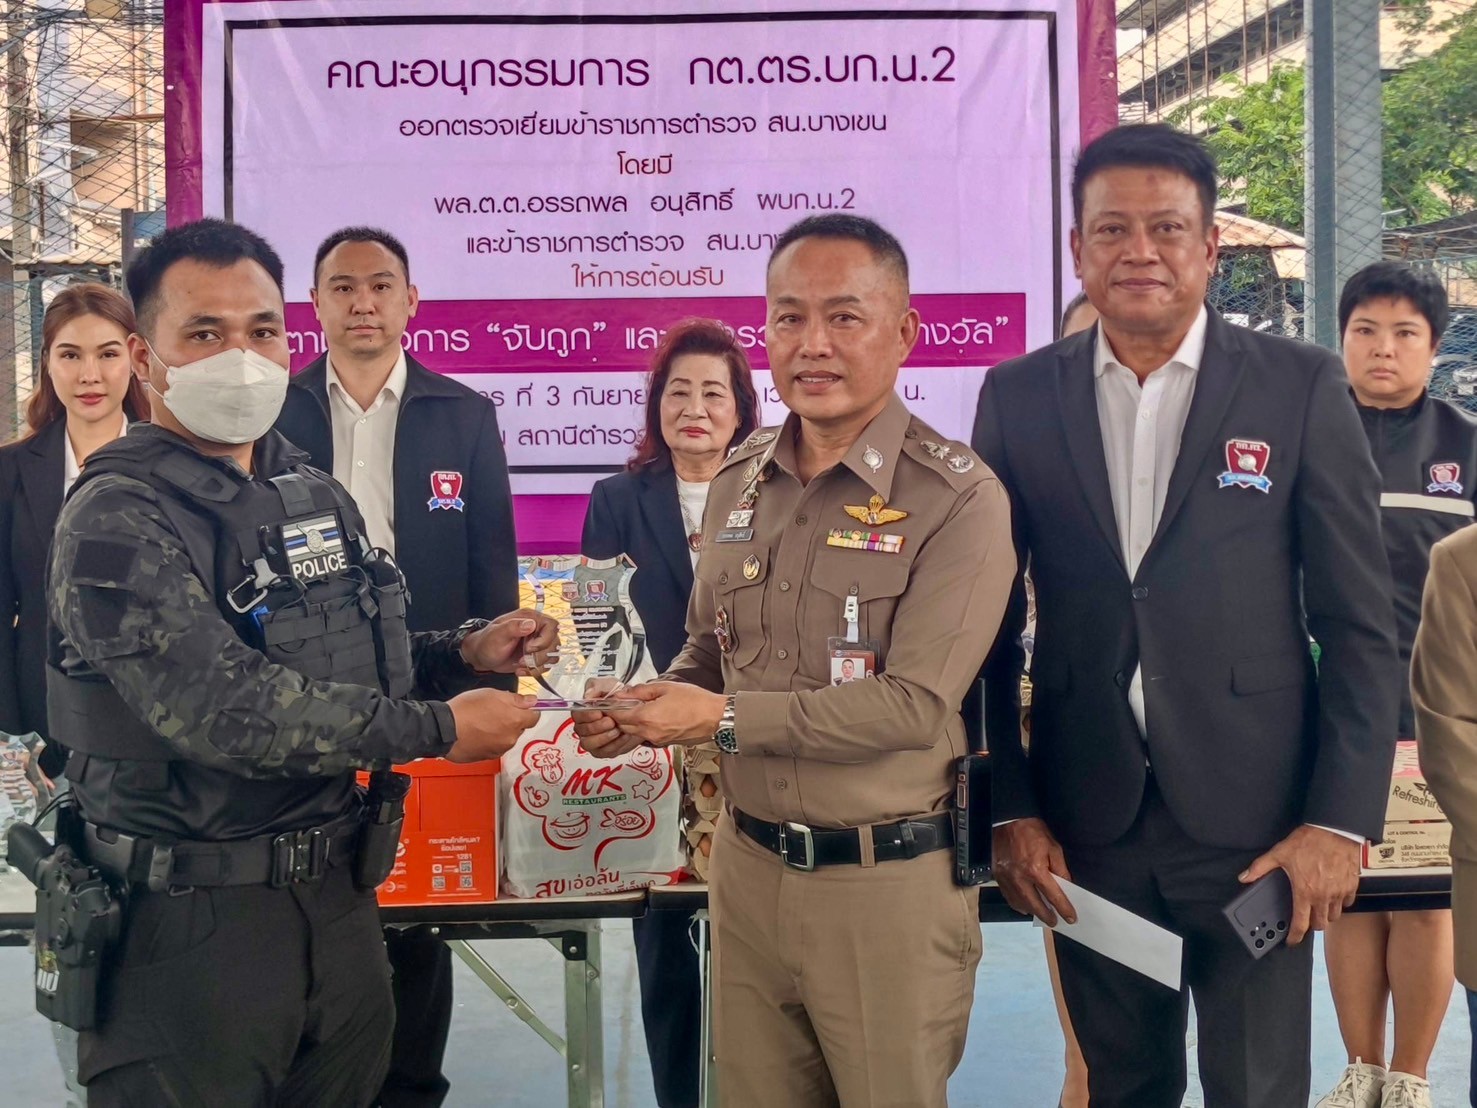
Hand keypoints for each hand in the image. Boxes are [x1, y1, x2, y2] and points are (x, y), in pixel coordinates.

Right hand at [445, 688, 539, 762]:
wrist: (444, 730)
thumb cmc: (466, 709)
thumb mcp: (492, 694)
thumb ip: (515, 699)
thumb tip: (532, 701)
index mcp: (515, 721)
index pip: (534, 717)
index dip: (528, 710)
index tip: (520, 706)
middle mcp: (511, 738)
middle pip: (520, 728)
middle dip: (512, 720)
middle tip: (495, 711)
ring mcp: (499, 750)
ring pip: (507, 738)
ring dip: (501, 731)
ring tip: (483, 723)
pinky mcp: (487, 757)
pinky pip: (495, 747)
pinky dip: (490, 741)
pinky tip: (477, 733)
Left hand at [461, 609, 559, 675]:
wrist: (482, 656)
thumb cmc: (487, 642)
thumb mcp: (497, 634)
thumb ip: (513, 627)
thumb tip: (530, 624)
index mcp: (529, 618)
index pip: (551, 625)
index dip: (544, 639)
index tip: (529, 648)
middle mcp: (537, 629)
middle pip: (554, 643)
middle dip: (539, 656)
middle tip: (522, 660)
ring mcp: (538, 643)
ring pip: (552, 656)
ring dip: (537, 665)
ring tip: (520, 666)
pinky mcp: (536, 656)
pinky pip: (546, 665)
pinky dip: (535, 671)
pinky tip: (521, 670)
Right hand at [570, 678, 647, 759]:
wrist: (634, 708)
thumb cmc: (618, 697)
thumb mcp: (608, 685)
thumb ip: (596, 687)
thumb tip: (588, 695)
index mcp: (583, 711)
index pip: (576, 715)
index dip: (587, 715)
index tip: (599, 712)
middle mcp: (584, 727)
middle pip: (582, 731)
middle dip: (597, 726)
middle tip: (611, 721)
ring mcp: (593, 740)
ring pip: (589, 744)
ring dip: (604, 737)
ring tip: (617, 729)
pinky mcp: (604, 750)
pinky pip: (604, 751)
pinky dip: (615, 744)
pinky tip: (624, 736)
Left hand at [605, 682, 725, 748]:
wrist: (715, 718)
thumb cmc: (694, 701)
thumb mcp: (666, 687)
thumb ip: (642, 691)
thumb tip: (624, 692)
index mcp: (646, 717)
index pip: (617, 716)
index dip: (611, 708)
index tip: (611, 701)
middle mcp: (648, 732)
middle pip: (622, 727)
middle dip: (619, 717)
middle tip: (622, 703)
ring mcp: (656, 741)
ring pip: (633, 734)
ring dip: (631, 723)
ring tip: (637, 709)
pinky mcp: (664, 744)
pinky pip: (646, 737)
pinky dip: (642, 729)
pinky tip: (651, 718)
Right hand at [991, 818, 1075, 925]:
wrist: (1008, 820)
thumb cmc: (1033, 832)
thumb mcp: (1053, 847)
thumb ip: (1061, 869)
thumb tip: (1066, 887)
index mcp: (1036, 869)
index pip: (1053, 895)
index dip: (1064, 908)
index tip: (1071, 918)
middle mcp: (1020, 878)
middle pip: (1035, 905)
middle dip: (1047, 916)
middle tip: (1055, 922)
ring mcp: (1006, 879)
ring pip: (1020, 904)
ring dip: (1032, 911)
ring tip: (1041, 913)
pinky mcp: (998, 877)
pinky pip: (1008, 897)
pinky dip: (1017, 904)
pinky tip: (1024, 905)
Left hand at [1239, 824, 1360, 944]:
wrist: (1336, 830)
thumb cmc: (1309, 841)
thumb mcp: (1280, 853)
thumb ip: (1261, 867)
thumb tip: (1245, 877)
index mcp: (1305, 892)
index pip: (1300, 924)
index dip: (1295, 936)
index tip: (1291, 940)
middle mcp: (1324, 896)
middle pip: (1320, 924)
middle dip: (1311, 925)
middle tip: (1305, 918)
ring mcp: (1340, 893)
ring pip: (1335, 916)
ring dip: (1326, 915)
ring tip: (1318, 906)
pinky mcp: (1352, 886)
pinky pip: (1347, 903)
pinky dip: (1340, 903)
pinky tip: (1333, 894)